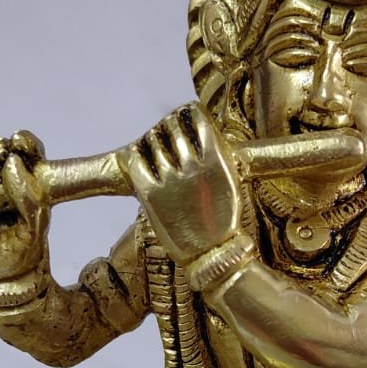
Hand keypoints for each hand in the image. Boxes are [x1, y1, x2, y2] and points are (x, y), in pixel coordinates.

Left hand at [122, 104, 242, 264]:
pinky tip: (138, 155)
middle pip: (171, 127)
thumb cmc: (223, 220)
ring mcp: (171, 181)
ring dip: (151, 138)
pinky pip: (136, 162)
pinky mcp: (150, 195)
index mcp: (216, 159)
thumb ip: (216, 157)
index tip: (183, 115)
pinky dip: (136, 154)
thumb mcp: (230, 181)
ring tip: (153, 142)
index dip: (186, 113)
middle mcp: (192, 166)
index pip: (195, 119)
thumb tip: (199, 137)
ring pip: (152, 141)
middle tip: (165, 129)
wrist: (213, 254)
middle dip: (168, 125)